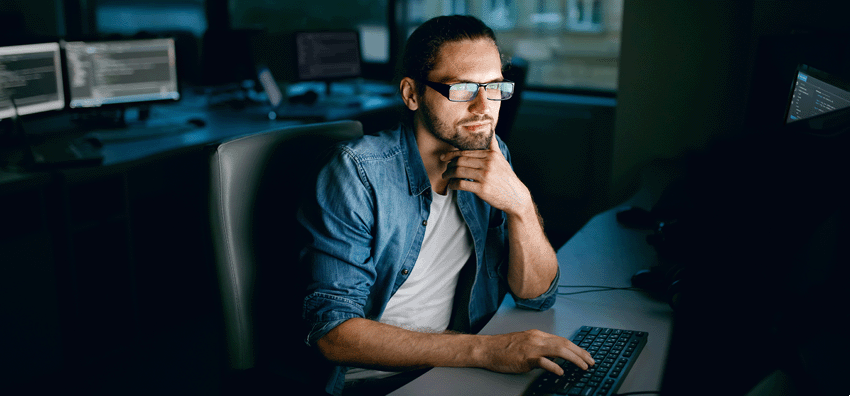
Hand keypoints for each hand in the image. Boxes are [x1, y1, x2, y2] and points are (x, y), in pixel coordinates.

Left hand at [440, 137, 530, 215]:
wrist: (516, 196)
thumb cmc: (506, 177)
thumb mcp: (501, 159)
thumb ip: (493, 146)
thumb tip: (491, 130)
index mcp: (491, 155)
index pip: (466, 152)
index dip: (452, 154)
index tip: (444, 157)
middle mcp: (488, 164)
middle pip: (461, 161)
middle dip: (449, 165)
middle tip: (445, 169)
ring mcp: (485, 176)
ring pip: (459, 172)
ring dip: (449, 175)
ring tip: (446, 177)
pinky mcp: (482, 189)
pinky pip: (461, 184)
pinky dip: (453, 185)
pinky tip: (451, 186)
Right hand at [479, 329, 594, 375]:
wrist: (487, 349)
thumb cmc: (503, 348)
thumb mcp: (525, 343)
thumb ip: (540, 348)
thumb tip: (556, 357)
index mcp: (538, 335)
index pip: (563, 340)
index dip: (577, 348)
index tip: (586, 355)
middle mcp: (537, 338)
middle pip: (564, 343)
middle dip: (581, 353)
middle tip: (591, 361)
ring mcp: (531, 347)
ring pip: (559, 350)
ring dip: (574, 359)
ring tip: (583, 366)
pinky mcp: (525, 357)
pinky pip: (543, 362)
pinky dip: (554, 366)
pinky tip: (561, 372)